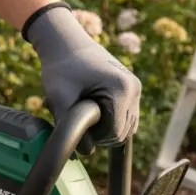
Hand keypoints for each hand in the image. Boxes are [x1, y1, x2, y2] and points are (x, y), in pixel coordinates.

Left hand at [24, 4, 140, 148]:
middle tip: (79, 119)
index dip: (94, 138)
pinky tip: (94, 110)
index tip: (77, 125)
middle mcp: (134, 89)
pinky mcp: (132, 87)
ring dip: (107, 127)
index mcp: (122, 90)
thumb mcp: (59, 98)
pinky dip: (112, 120)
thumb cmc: (60, 68)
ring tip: (86, 113)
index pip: (115, 133)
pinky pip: (127, 116)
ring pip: (127, 127)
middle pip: (124, 132)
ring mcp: (136, 88)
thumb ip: (70, 127)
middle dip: (101, 133)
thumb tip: (87, 153)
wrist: (65, 42)